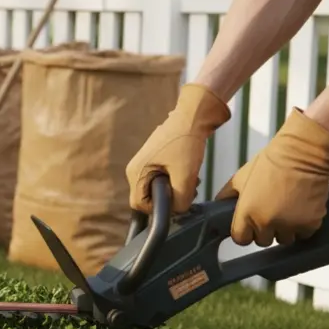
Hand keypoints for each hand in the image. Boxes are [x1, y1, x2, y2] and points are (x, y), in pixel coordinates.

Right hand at [126, 83, 230, 213]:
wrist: (193, 116)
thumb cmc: (186, 142)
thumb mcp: (186, 175)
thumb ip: (181, 199)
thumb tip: (179, 212)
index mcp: (136, 173)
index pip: (140, 205)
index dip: (159, 209)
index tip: (178, 201)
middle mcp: (135, 169)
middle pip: (148, 197)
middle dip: (169, 198)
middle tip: (188, 190)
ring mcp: (144, 164)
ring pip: (157, 189)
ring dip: (175, 189)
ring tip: (191, 180)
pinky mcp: (155, 160)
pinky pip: (161, 179)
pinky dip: (176, 180)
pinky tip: (189, 173)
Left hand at [216, 108, 328, 245]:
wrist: (301, 154)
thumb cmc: (271, 163)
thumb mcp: (240, 178)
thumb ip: (227, 195)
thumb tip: (218, 205)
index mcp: (247, 213)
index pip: (241, 239)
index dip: (244, 233)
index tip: (248, 227)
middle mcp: (267, 222)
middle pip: (262, 241)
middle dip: (265, 230)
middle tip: (270, 214)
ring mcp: (290, 224)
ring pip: (284, 239)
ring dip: (284, 230)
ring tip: (286, 211)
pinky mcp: (310, 223)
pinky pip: (304, 234)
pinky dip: (303, 226)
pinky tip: (300, 210)